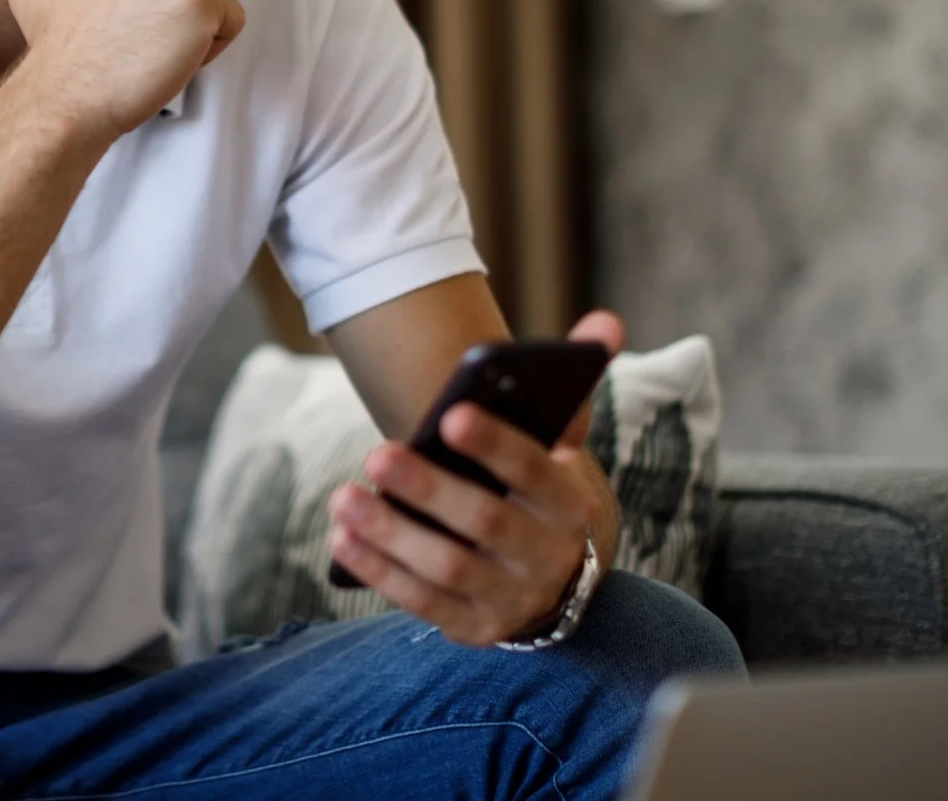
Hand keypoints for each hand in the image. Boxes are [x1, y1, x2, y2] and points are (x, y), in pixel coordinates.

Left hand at [327, 309, 623, 645]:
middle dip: (429, 489)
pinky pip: (423, 602)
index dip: (496, 445)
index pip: (537, 472)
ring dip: (391, 532)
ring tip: (343, 496)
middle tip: (378, 451)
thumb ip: (572, 386)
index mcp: (571, 503)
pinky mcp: (474, 627)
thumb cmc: (540, 490)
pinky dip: (380, 571)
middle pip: (486, 522)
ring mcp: (512, 599)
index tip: (450, 414)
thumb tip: (604, 320)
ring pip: (448, 567)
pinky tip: (343, 538)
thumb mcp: (562, 445)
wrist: (555, 576)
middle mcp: (548, 557)